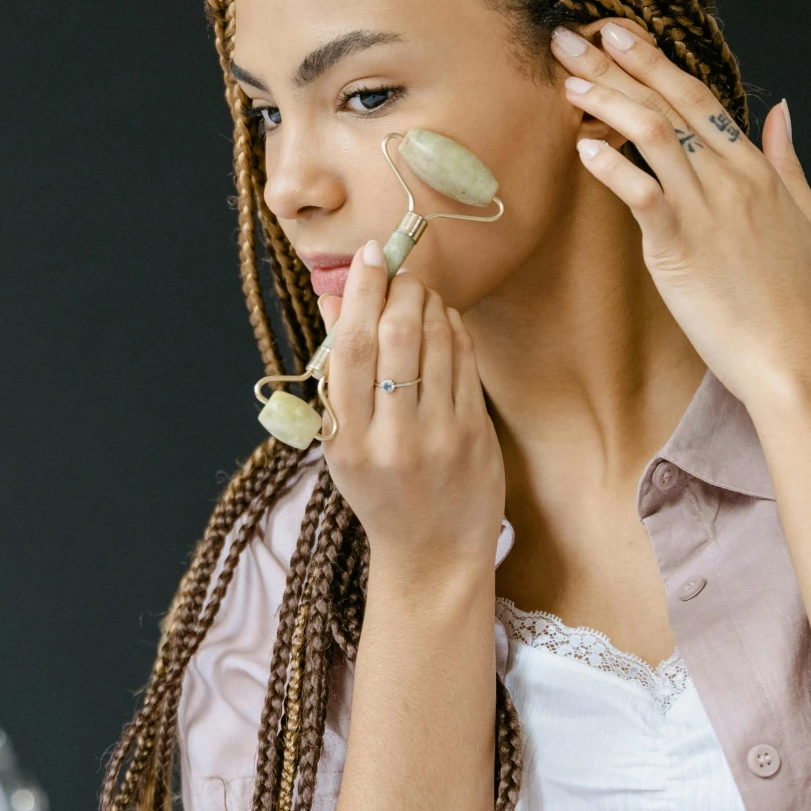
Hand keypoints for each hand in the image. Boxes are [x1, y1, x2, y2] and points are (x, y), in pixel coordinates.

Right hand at [318, 241, 505, 589]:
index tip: (369, 256)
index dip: (361, 292)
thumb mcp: (344, 442)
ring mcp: (437, 436)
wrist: (431, 555)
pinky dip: (454, 330)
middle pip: (395, 336)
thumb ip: (338, 372)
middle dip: (399, 290)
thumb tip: (336, 298)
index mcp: (347, 439)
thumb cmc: (380, 492)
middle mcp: (391, 437)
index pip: (350, 347)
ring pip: (436, 342)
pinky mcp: (474, 435)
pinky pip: (465, 363)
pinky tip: (445, 320)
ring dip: (429, 303)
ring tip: (420, 293)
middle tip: (399, 272)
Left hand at [554, 19, 810, 412]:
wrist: (794, 357)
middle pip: (668, 104)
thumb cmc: (797, 298)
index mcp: (757, 169)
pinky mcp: (680, 246)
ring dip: (606, 101)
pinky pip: (642, 193)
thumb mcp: (809, 218)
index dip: (655, 61)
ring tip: (567, 81)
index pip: (699, 98)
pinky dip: (612, 167)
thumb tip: (781, 112)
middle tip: (574, 35)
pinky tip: (582, 146)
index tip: (618, 33)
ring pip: (652, 135)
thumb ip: (788, 161)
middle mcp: (731, 178)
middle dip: (618, 64)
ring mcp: (706, 209)